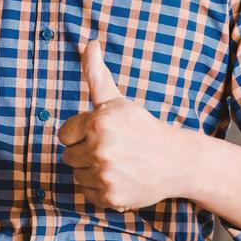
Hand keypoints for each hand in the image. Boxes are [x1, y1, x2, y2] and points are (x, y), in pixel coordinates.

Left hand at [58, 38, 192, 211]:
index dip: (81, 133)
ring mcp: (105, 176)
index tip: (102, 133)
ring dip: (92, 170)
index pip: (64, 134)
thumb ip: (96, 73)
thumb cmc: (142, 127)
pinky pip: (87, 193)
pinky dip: (100, 188)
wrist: (175, 160)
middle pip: (68, 156)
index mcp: (98, 123)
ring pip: (77, 175)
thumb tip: (90, 43)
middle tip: (112, 148)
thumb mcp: (116, 100)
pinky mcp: (110, 198)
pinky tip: (120, 177)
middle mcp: (100, 150)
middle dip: (86, 152)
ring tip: (117, 162)